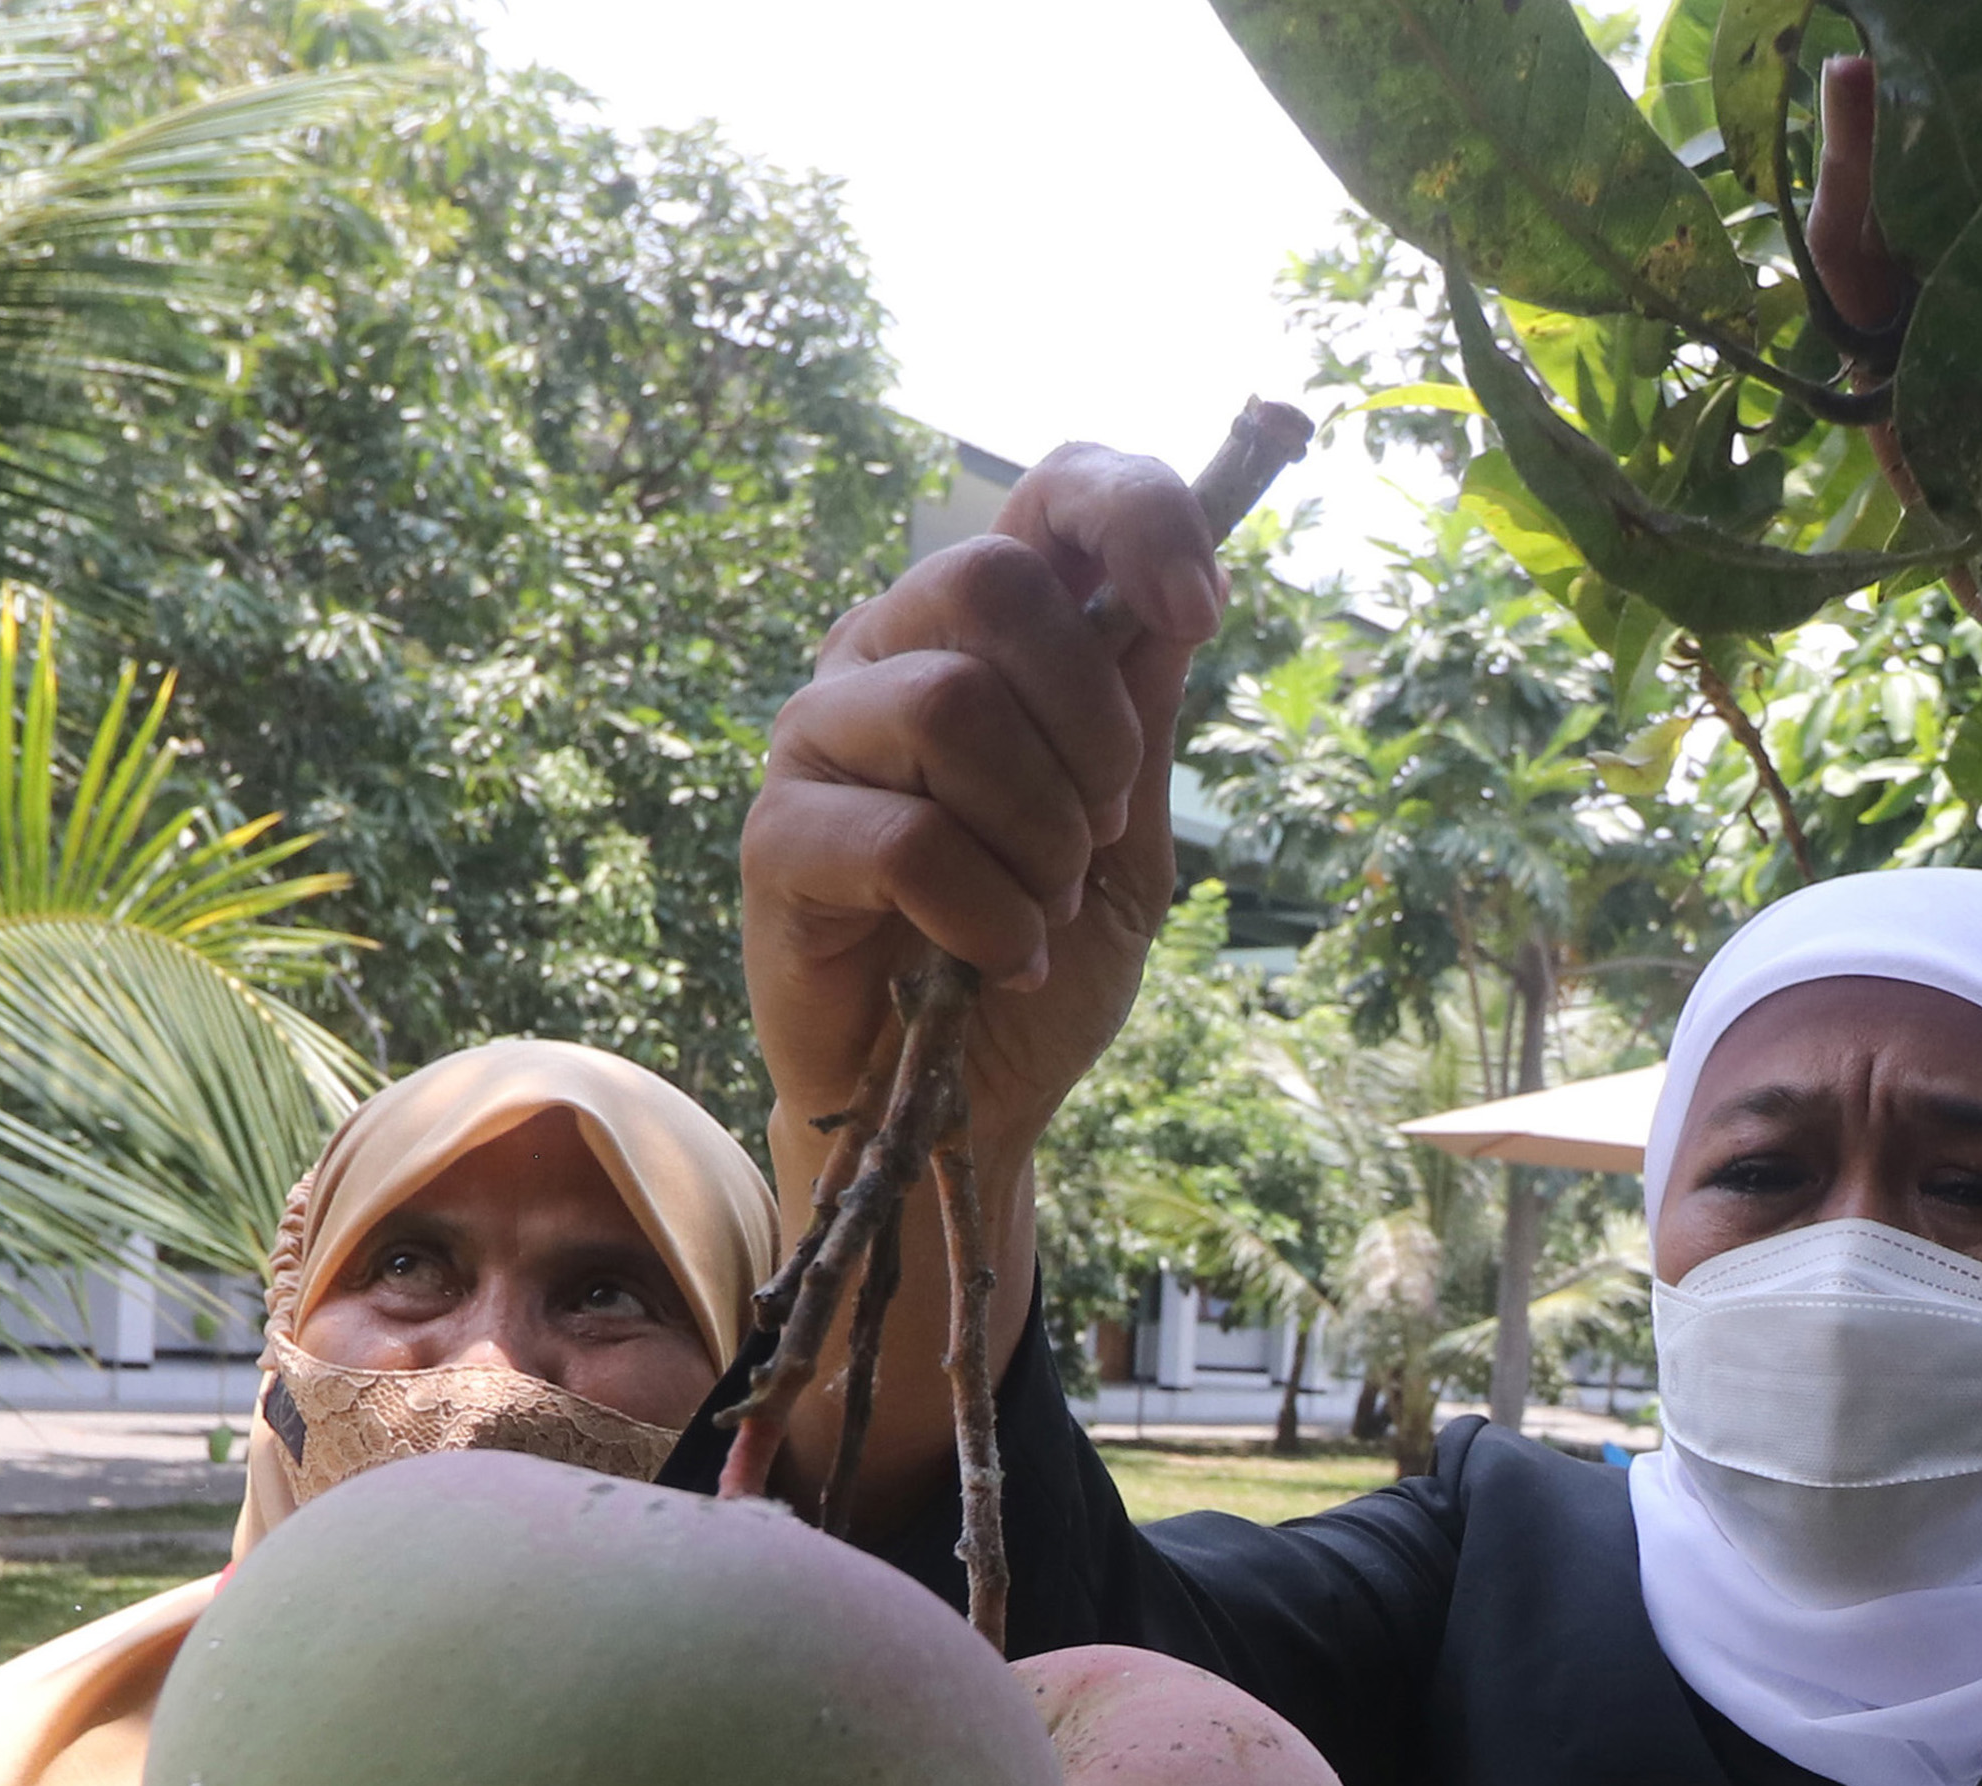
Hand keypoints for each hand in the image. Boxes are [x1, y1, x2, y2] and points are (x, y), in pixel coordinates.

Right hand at [740, 447, 1227, 1166]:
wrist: (965, 1101)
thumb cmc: (1040, 953)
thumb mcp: (1132, 833)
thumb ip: (1142, 712)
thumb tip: (1178, 590)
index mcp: (985, 628)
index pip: (1052, 489)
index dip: (1138, 515)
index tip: (1204, 612)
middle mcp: (888, 651)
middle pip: (988, 578)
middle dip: (1088, 719)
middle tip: (1102, 826)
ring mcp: (819, 736)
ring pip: (949, 706)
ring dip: (1039, 831)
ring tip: (1044, 907)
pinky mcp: (777, 837)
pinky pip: (907, 838)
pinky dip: (988, 913)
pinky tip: (999, 958)